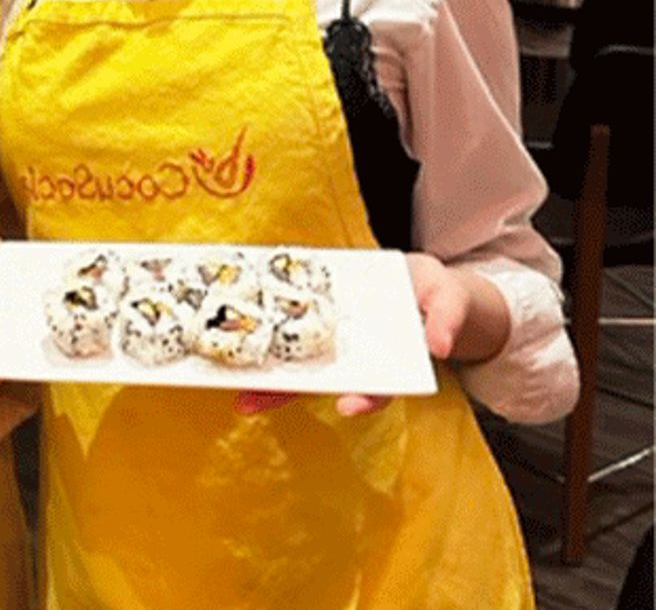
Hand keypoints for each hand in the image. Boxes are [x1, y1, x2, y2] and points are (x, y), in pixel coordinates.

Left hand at [234, 252, 498, 418]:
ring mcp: (338, 342)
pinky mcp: (322, 318)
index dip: (364, 398)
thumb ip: (446, 319)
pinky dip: (273, 340)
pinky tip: (243, 343)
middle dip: (287, 394)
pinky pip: (295, 332)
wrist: (423, 280)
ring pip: (302, 365)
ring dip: (270, 378)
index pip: (378, 387)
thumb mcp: (450, 300)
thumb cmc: (438, 294)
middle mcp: (360, 357)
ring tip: (234, 389)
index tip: (348, 405)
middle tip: (249, 403)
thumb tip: (438, 345)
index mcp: (393, 360)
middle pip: (323, 381)